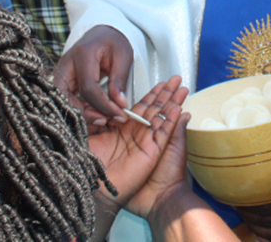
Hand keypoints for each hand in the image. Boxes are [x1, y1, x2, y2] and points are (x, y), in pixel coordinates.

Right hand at [53, 25, 132, 125]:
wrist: (101, 34)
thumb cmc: (113, 43)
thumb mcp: (124, 56)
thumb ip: (120, 80)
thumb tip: (120, 105)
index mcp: (83, 54)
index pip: (88, 87)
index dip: (104, 105)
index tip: (120, 115)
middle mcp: (66, 63)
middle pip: (67, 96)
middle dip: (85, 114)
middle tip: (106, 122)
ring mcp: (61, 72)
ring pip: (62, 101)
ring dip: (81, 114)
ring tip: (103, 120)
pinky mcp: (62, 80)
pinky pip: (65, 100)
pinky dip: (79, 110)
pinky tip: (95, 116)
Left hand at [90, 76, 187, 211]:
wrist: (98, 192)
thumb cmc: (91, 168)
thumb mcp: (88, 136)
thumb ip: (94, 119)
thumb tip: (96, 103)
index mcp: (121, 129)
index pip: (139, 106)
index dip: (150, 94)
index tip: (158, 82)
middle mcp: (136, 133)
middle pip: (154, 108)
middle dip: (165, 92)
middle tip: (174, 78)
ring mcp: (146, 141)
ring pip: (162, 116)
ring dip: (173, 101)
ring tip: (181, 87)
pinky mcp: (153, 151)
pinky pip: (165, 131)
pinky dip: (172, 119)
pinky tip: (179, 106)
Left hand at [235, 166, 270, 241]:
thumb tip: (265, 179)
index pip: (269, 207)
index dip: (250, 205)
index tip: (239, 198)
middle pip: (268, 222)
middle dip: (249, 216)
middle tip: (237, 208)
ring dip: (256, 228)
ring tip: (246, 219)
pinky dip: (270, 238)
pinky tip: (260, 234)